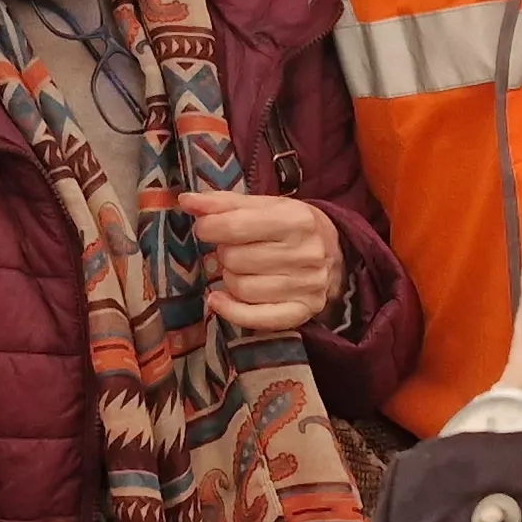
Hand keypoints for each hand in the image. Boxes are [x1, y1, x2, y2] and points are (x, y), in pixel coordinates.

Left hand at [182, 190, 343, 332]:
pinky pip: (256, 319)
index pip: (236, 226)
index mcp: (297, 219)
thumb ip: (224, 203)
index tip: (206, 227)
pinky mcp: (302, 312)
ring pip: (241, 288)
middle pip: (235, 259)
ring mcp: (306, 286)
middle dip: (224, 253)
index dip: (209, 227)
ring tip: (240, 269)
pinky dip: (230, 311)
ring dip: (229, 278)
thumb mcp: (265, 206)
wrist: (335, 252)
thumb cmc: (291, 226)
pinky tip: (219, 300)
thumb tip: (186, 201)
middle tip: (233, 249)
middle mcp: (306, 253)